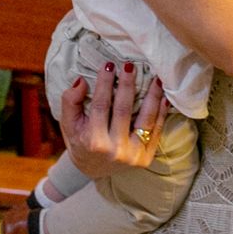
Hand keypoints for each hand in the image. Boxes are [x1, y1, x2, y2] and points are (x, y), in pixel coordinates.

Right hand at [57, 61, 169, 181]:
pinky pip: (156, 131)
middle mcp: (115, 150)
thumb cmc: (80, 141)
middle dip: (128, 85)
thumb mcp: (68, 124)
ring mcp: (133, 155)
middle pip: (124, 110)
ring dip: (153, 96)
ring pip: (145, 120)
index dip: (105, 83)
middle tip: (130, 65)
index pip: (101, 105)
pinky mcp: (146, 158)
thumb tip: (81, 81)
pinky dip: (161, 113)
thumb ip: (70, 102)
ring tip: (155, 78)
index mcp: (94, 141)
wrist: (92, 169)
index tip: (108, 64)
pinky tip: (164, 97)